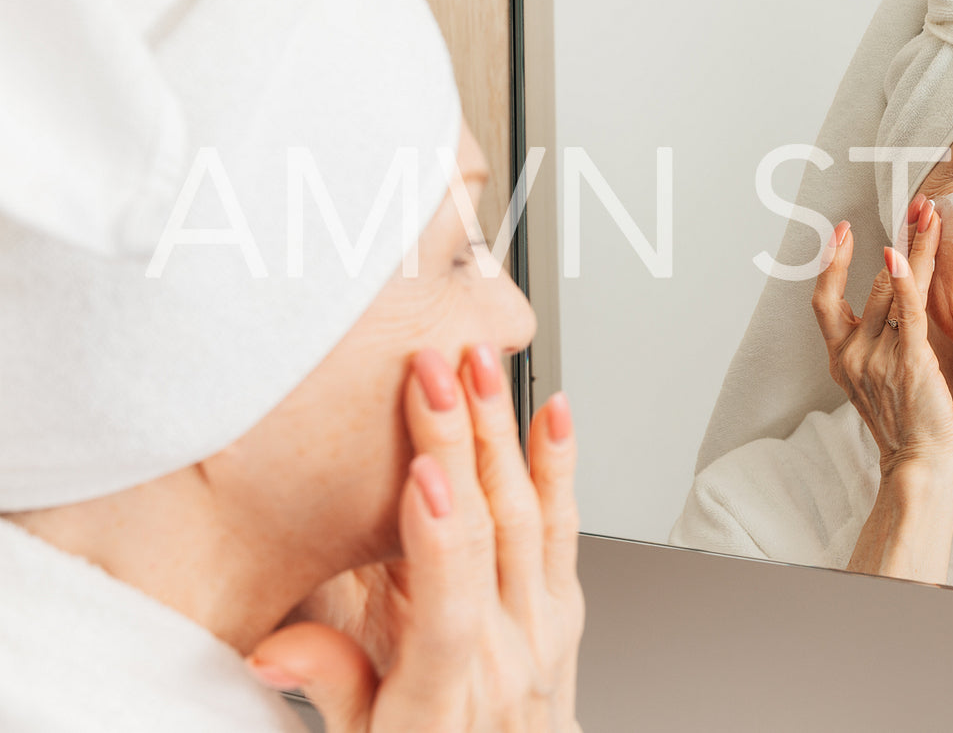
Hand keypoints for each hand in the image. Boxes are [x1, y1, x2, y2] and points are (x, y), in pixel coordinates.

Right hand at [248, 346, 584, 731]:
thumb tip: (274, 647)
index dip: (437, 536)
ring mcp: (541, 626)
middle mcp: (503, 658)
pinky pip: (564, 525)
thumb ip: (327, 685)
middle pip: (487, 535)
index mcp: (443, 698)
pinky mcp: (563, 604)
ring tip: (478, 367)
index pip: (448, 608)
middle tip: (434, 373)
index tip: (422, 471)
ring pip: (526, 515)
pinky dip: (558, 462)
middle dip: (460, 441)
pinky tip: (553, 411)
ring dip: (502, 433)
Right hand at [811, 193, 952, 475]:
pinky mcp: (908, 363)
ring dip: (915, 248)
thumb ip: (882, 336)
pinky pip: (906, 313)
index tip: (842, 230)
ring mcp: (876, 360)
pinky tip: (903, 255)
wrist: (921, 464)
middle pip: (869, 283)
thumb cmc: (911, 421)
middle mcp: (852, 355)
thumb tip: (896, 292)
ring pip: (893, 291)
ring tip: (931, 216)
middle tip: (915, 205)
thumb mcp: (882, 374)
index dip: (830, 263)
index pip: (823, 300)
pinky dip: (904, 281)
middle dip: (897, 238)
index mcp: (841, 358)